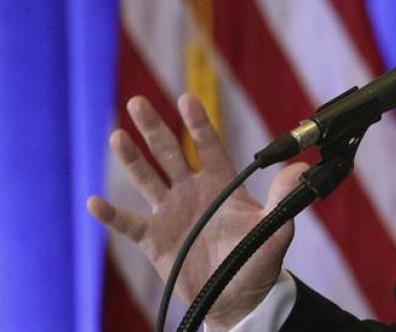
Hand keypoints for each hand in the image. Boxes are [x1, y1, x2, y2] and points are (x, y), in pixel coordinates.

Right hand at [86, 95, 307, 329]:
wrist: (237, 297)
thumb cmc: (258, 258)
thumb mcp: (275, 226)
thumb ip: (283, 197)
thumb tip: (301, 168)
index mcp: (220, 183)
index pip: (207, 146)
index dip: (197, 123)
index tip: (186, 99)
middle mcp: (192, 191)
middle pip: (169, 153)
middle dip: (154, 128)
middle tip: (138, 102)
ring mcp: (170, 212)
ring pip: (146, 179)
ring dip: (131, 159)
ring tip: (118, 136)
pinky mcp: (154, 238)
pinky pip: (129, 223)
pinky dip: (111, 214)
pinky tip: (95, 201)